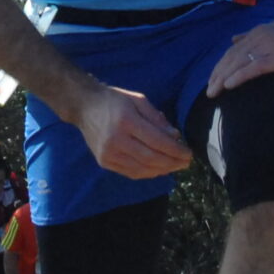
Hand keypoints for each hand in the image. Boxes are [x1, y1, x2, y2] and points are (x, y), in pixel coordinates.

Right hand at [75, 83, 192, 178]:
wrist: (84, 107)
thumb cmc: (114, 100)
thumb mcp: (138, 100)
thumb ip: (157, 119)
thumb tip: (175, 137)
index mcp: (126, 121)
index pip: (157, 141)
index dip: (175, 150)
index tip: (189, 153)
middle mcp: (116, 140)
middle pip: (151, 158)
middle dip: (172, 162)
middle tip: (186, 163)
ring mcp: (108, 153)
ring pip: (142, 169)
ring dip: (163, 170)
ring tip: (176, 166)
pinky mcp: (104, 162)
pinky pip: (131, 172)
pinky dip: (148, 173)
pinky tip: (159, 169)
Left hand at [203, 17, 273, 98]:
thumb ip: (254, 35)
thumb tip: (234, 39)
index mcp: (259, 32)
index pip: (234, 50)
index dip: (222, 65)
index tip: (213, 79)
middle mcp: (261, 37)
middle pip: (232, 57)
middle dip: (218, 74)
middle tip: (209, 91)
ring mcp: (269, 46)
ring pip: (239, 62)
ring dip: (223, 78)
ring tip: (213, 91)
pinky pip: (254, 67)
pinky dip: (239, 76)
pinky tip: (229, 85)